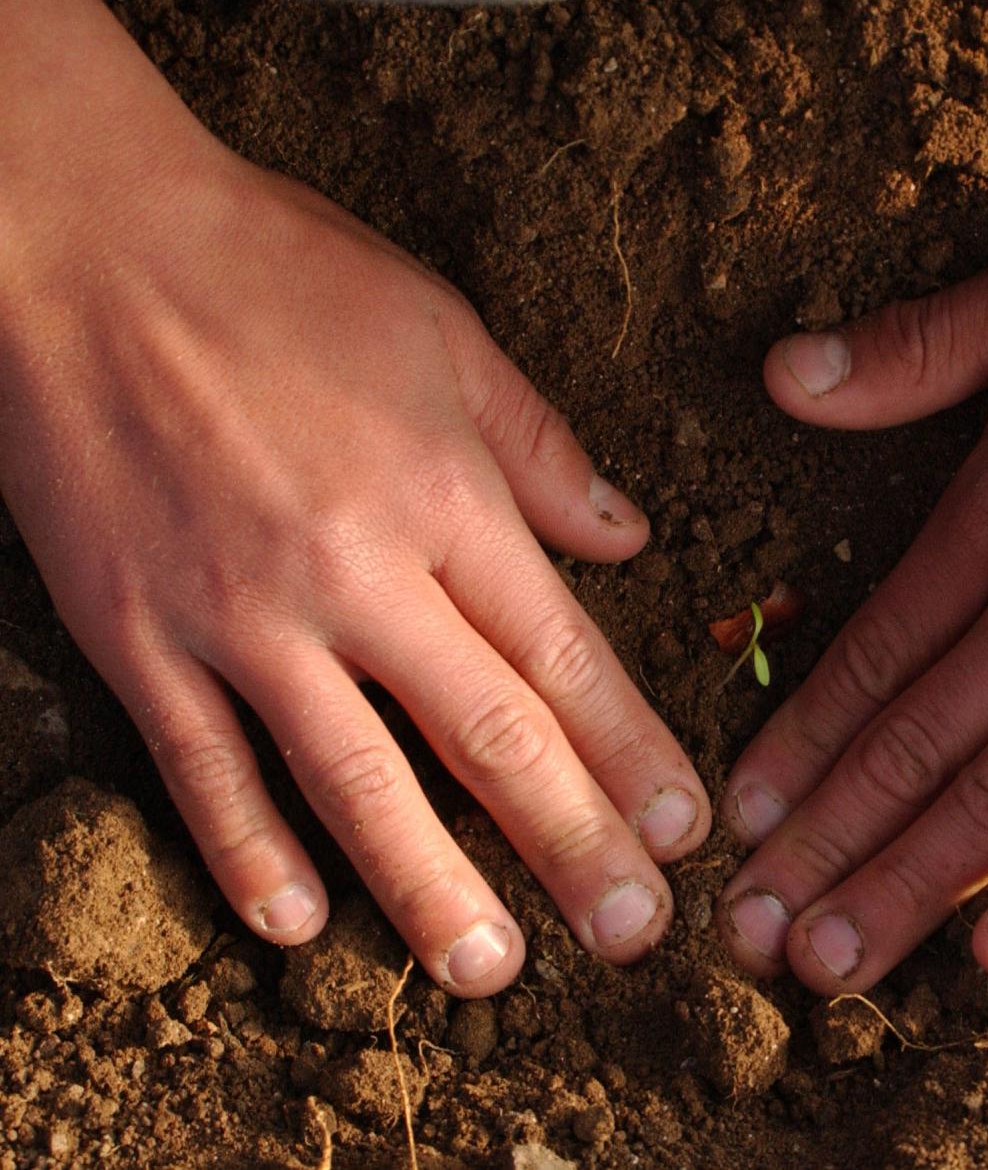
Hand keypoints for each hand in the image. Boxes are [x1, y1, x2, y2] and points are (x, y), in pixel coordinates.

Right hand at [0, 1, 707, 995]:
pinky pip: (199, 766)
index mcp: (442, 493)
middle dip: (569, 844)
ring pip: (350, 779)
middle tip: (632, 934)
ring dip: (427, 887)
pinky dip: (246, 851)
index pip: (562, 654)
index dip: (631, 752)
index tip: (683, 828)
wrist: (82, 238)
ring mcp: (237, 613)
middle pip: (484, 735)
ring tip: (487, 970)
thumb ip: (543, 451)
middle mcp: (352, 569)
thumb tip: (627, 541)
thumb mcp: (445, 334)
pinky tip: (298, 923)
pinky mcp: (136, 633)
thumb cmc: (278, 273)